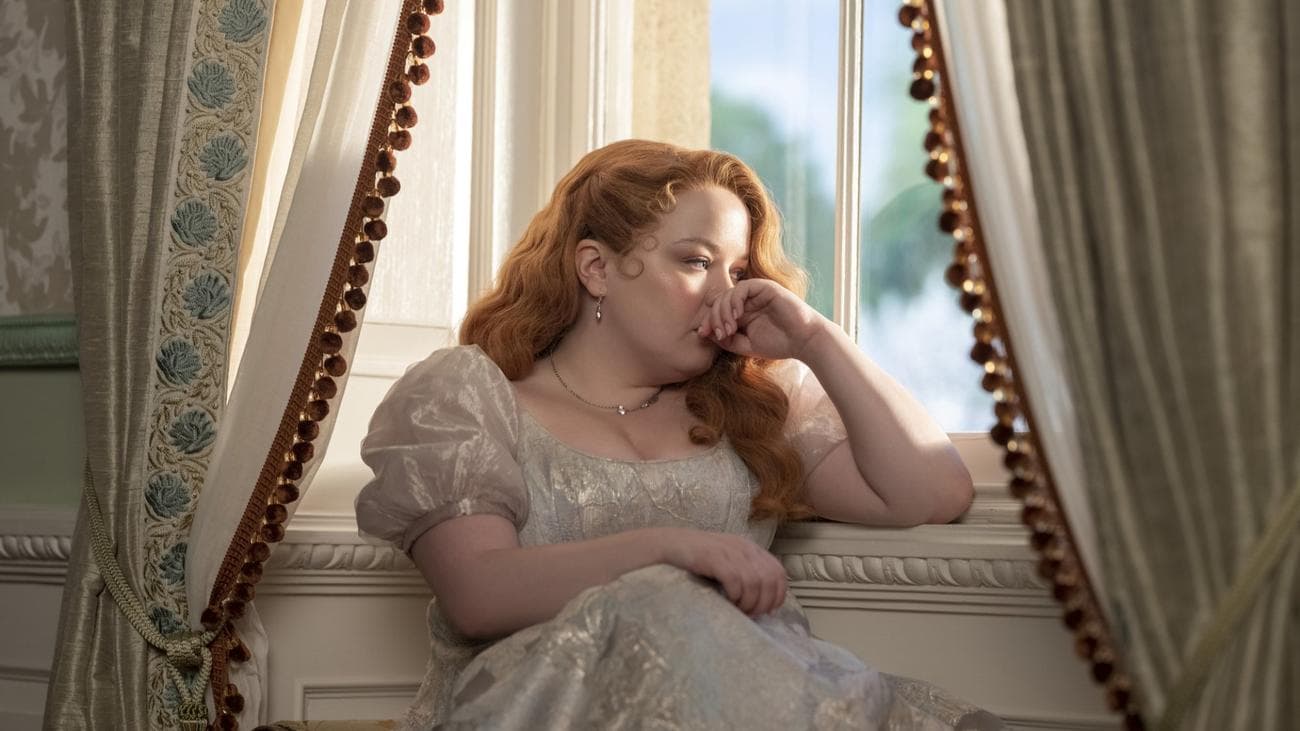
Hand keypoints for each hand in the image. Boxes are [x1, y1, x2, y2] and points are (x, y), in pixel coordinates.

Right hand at [658, 527, 787, 617]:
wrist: (667, 547)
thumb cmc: (695, 561)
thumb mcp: (727, 563)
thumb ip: (745, 575)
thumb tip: (764, 603)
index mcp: (750, 548)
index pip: (779, 573)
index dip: (777, 595)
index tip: (765, 611)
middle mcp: (743, 547)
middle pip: (770, 580)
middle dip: (763, 603)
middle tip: (748, 614)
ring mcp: (729, 551)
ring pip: (756, 583)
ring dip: (749, 603)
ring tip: (737, 610)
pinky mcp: (715, 557)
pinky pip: (736, 581)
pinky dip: (735, 596)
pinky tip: (727, 601)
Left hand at [694, 278, 828, 360]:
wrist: (805, 341)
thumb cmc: (779, 344)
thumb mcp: (747, 346)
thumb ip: (727, 340)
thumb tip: (706, 333)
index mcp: (743, 313)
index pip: (717, 311)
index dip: (707, 321)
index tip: (703, 334)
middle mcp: (748, 301)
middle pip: (719, 301)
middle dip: (714, 318)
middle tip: (720, 334)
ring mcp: (756, 293)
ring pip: (728, 294)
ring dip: (723, 312)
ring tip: (729, 328)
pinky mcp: (765, 287)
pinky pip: (742, 288)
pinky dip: (735, 301)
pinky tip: (737, 316)